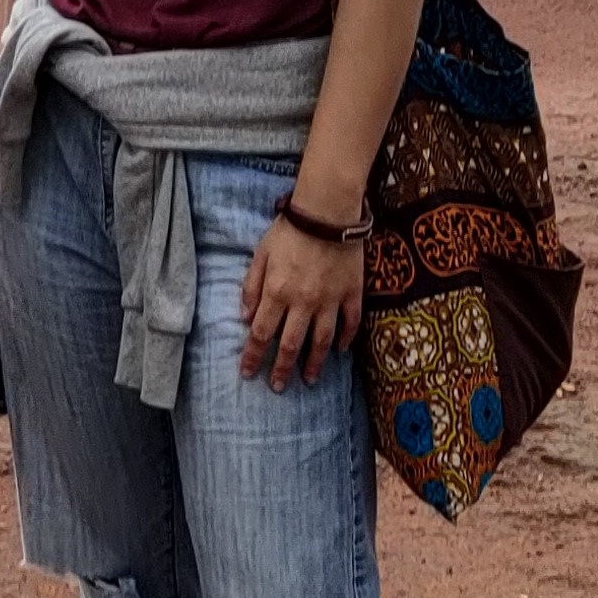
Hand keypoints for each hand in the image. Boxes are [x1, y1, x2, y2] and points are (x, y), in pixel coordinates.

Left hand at [238, 209, 367, 386]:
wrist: (329, 211)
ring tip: (309, 379)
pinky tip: (340, 350)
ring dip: (315, 363)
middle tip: (278, 387)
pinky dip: (346, 339)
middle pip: (291, 344)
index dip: (253, 356)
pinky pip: (351, 322)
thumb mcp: (261, 254)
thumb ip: (251, 287)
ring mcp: (330, 300)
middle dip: (282, 369)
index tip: (248, 373)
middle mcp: (303, 302)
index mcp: (277, 292)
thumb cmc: (290, 229)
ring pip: (322, 341)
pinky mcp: (352, 293)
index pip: (260, 333)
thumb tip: (244, 316)